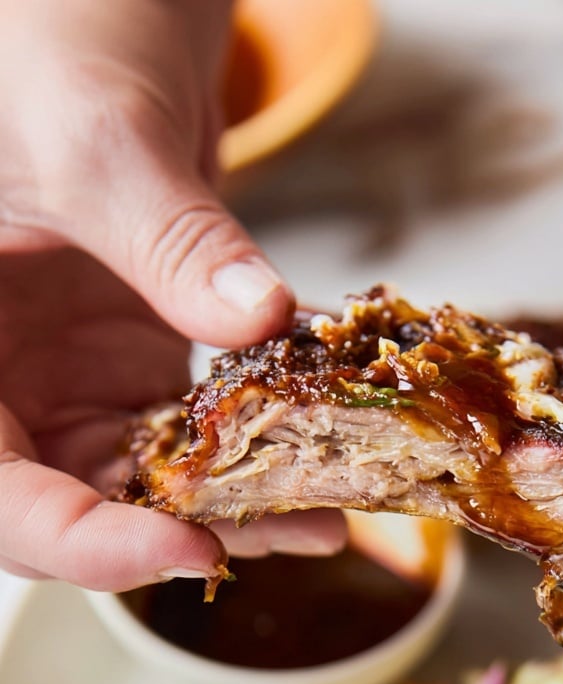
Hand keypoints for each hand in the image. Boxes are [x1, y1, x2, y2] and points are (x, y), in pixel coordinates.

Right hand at [0, 0, 343, 590]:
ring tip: (329, 512)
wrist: (87, 11)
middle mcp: (1, 382)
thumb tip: (259, 315)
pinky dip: (257, 441)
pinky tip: (325, 441)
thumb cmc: (41, 38)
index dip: (82, 544)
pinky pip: (194, 427)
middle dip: (182, 532)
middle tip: (290, 532)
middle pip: (72, 505)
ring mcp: (67, 377)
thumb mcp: (94, 136)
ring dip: (240, 501)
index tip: (187, 550)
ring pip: (145, 480)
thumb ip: (167, 236)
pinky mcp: (133, 361)